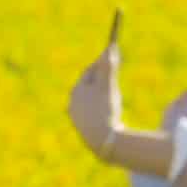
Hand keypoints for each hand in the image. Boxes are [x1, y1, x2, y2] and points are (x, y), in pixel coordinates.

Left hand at [64, 40, 123, 160]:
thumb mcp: (108, 86)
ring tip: (113, 98)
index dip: (101, 64)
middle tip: (113, 72)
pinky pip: (94, 114)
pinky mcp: (84, 129)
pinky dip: (101, 110)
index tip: (112, 58)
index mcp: (76, 90)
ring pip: (91, 101)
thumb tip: (111, 47)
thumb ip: (108, 67)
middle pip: (88, 86)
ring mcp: (77, 117)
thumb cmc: (104, 109)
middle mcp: (73, 103)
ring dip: (101, 96)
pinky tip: (110, 115)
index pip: (89, 72)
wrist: (102, 140)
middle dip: (100, 79)